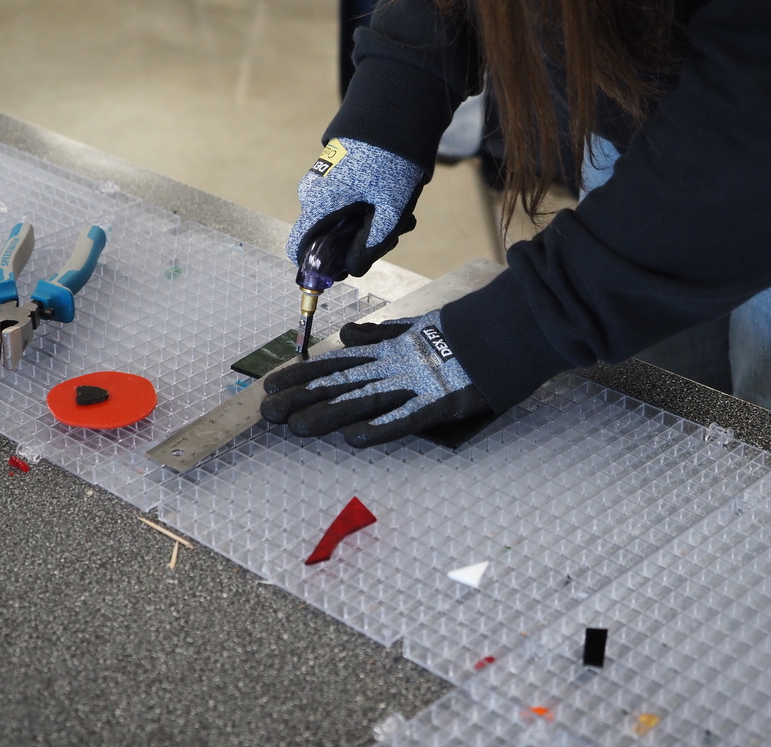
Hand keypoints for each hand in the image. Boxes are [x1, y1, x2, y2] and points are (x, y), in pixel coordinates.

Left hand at [261, 310, 490, 446]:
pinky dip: (381, 429)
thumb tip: (345, 335)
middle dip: (303, 398)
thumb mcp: (412, 330)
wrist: (503, 332)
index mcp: (386, 353)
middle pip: (340, 384)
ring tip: (297, 428)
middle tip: (268, 412)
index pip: (336, 364)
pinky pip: (407, 420)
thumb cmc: (457, 336)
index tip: (270, 387)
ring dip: (329, 415)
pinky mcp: (440, 405)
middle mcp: (393, 368)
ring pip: (364, 402)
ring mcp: (415, 386)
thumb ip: (378, 335)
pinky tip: (354, 439)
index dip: (302, 376)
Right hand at [287, 137, 424, 277]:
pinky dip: (366, 211)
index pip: (297, 248)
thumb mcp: (391, 209)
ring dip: (369, 227)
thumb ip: (371, 244)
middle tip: (393, 234)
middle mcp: (311, 193)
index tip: (344, 270)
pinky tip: (391, 202)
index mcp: (318, 202)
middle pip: (326, 239)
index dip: (318, 267)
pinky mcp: (331, 176)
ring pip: (339, 223)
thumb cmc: (392, 159)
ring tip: (402, 216)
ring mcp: (320, 183)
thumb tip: (352, 270)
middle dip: (358, 244)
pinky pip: (342, 206)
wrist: (394, 111)